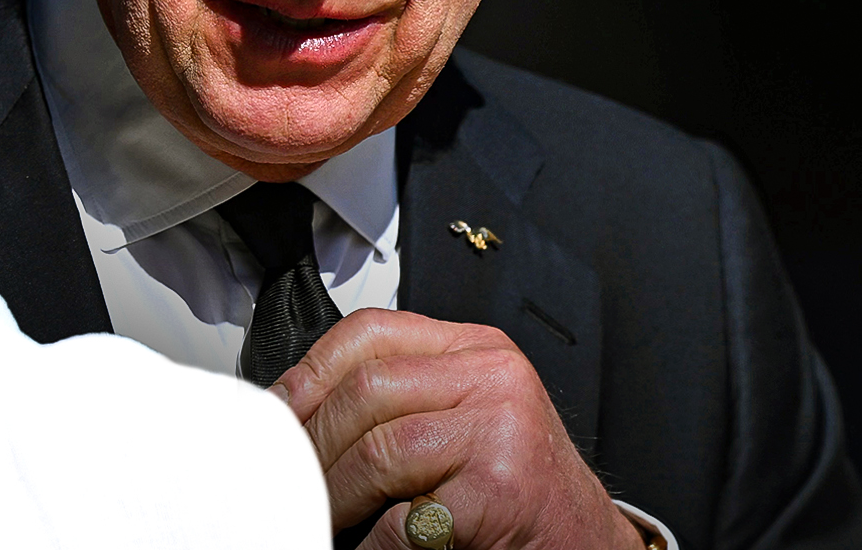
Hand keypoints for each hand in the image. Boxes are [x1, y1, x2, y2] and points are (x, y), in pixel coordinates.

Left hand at [272, 309, 641, 548]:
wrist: (584, 540)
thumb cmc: (516, 487)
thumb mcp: (463, 416)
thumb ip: (399, 397)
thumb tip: (296, 412)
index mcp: (476, 349)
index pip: (370, 332)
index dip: (309, 373)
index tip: (277, 412)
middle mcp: (493, 377)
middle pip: (365, 390)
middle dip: (314, 443)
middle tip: (295, 479)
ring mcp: (501, 429)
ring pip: (377, 450)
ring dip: (336, 495)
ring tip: (326, 516)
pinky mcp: (500, 490)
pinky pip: (404, 517)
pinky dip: (372, 543)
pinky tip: (372, 547)